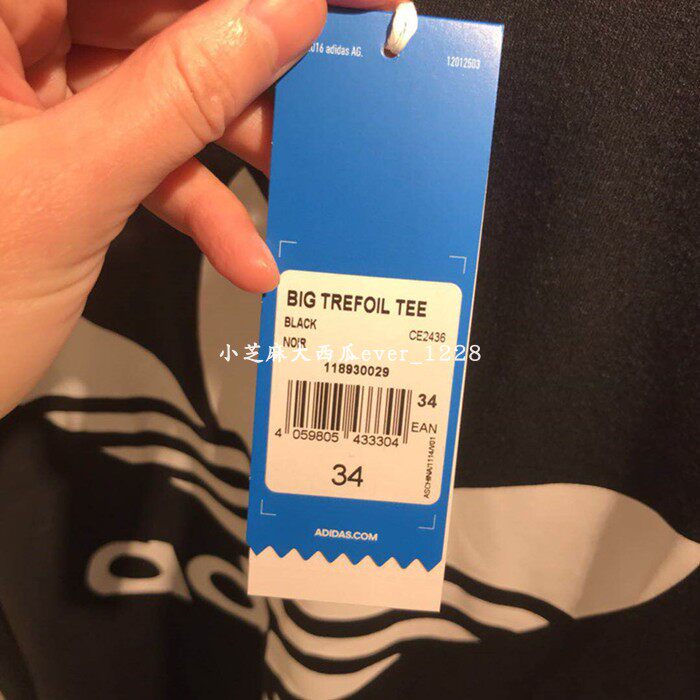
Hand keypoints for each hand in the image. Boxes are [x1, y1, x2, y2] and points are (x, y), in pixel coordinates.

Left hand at [0, 0, 398, 416]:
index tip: (320, 6)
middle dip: (240, 64)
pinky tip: (239, 256)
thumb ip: (182, 95)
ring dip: (224, 144)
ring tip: (293, 182)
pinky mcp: (45, 149)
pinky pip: (132, 152)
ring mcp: (20, 93)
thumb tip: (285, 12)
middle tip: (321, 99)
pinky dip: (187, 200)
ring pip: (150, 85)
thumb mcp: (72, 189)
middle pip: (148, 14)